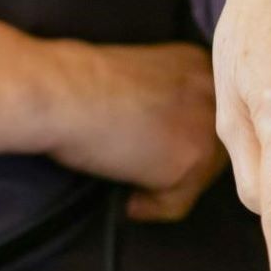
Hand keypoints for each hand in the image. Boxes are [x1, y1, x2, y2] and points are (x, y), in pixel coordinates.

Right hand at [39, 40, 226, 220]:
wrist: (58, 90)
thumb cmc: (77, 83)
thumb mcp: (136, 77)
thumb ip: (163, 102)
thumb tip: (164, 145)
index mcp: (196, 63)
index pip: (206, 118)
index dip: (177, 142)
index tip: (149, 154)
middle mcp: (212, 91)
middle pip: (212, 150)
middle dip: (176, 169)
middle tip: (139, 176)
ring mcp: (205, 124)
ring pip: (200, 179)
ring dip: (163, 189)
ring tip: (129, 187)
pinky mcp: (191, 158)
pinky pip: (178, 202)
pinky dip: (151, 206)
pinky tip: (127, 198)